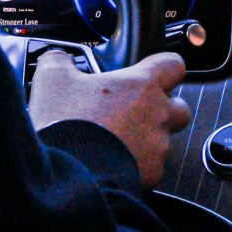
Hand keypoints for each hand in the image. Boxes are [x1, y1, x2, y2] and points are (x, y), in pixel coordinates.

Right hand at [29, 50, 191, 187]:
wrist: (70, 174)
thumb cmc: (68, 124)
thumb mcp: (52, 80)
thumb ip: (59, 61)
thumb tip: (57, 57)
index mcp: (142, 85)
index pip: (173, 64)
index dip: (164, 67)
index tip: (152, 71)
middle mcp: (158, 114)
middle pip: (179, 107)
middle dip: (162, 109)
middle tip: (133, 113)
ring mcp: (159, 146)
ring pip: (164, 140)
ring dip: (146, 140)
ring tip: (116, 142)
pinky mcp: (153, 173)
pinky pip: (152, 167)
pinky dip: (137, 167)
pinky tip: (113, 165)